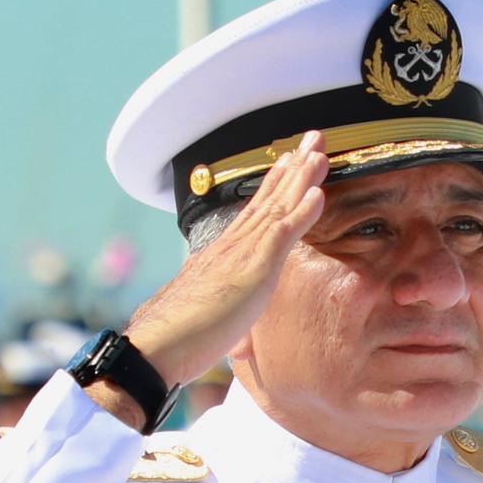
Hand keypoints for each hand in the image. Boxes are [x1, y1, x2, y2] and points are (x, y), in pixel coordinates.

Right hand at [90, 133, 332, 419]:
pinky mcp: (253, 268)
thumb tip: (236, 343)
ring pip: (278, 206)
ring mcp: (243, 253)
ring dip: (302, 177)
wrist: (162, 342)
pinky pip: (282, 233)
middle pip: (269, 198)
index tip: (290, 163)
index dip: (275, 187)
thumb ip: (228, 320)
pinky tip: (319, 192)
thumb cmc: (181, 338)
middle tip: (313, 139)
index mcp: (225, 256)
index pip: (256, 214)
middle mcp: (234, 245)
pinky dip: (302, 211)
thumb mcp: (213, 322)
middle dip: (293, 167)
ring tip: (321, 151)